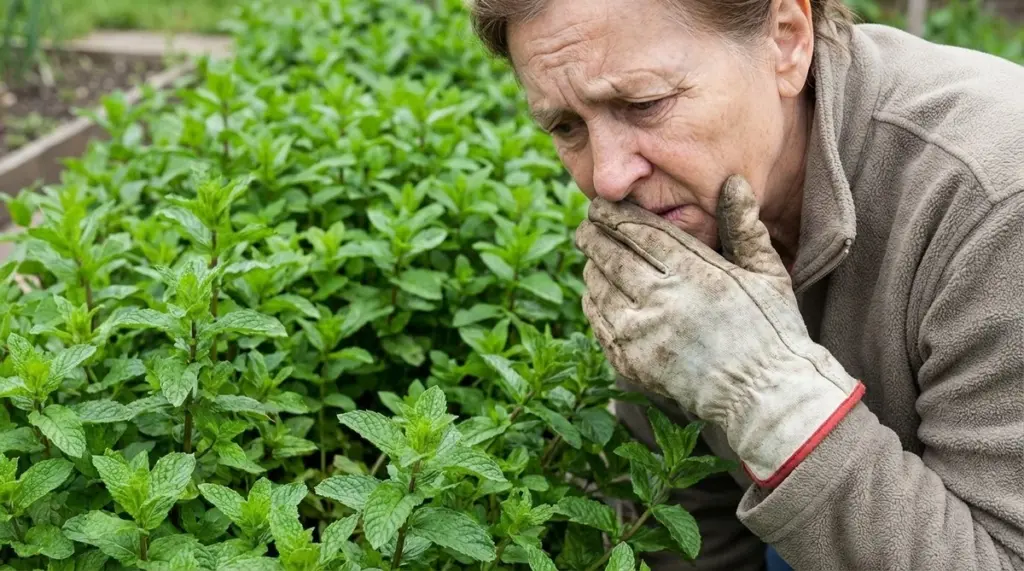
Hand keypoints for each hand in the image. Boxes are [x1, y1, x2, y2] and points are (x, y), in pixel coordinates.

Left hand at [574, 175, 864, 486]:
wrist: (764, 396)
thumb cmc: (772, 330)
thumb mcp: (767, 272)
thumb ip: (743, 226)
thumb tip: (731, 181)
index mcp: (695, 272)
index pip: (640, 232)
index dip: (615, 216)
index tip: (601, 205)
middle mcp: (663, 299)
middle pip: (611, 256)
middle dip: (593, 235)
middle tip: (586, 224)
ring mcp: (643, 333)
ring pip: (600, 287)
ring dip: (591, 267)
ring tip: (591, 254)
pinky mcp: (632, 361)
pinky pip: (599, 323)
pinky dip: (593, 302)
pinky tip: (596, 292)